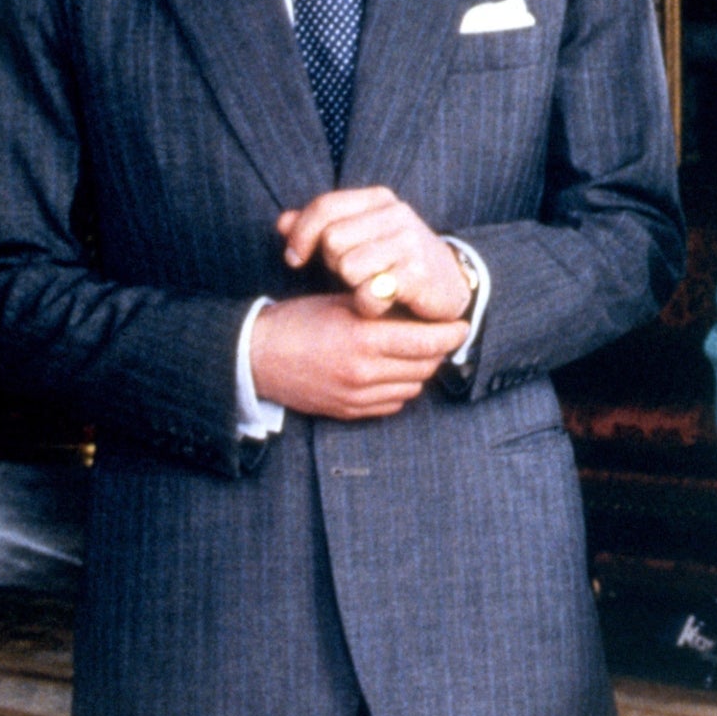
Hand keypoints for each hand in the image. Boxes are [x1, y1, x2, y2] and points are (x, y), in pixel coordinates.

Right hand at [250, 293, 468, 418]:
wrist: (255, 357)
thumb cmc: (298, 322)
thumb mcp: (341, 304)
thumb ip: (380, 310)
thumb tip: (419, 310)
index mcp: (364, 337)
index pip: (427, 341)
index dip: (451, 334)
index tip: (461, 326)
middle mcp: (364, 371)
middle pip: (425, 365)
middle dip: (438, 350)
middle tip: (441, 336)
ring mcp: (356, 395)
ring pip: (413, 386)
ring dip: (420, 369)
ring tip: (416, 352)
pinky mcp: (348, 411)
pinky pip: (392, 404)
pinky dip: (401, 388)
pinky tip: (393, 371)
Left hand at [279, 187, 472, 320]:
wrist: (448, 285)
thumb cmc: (393, 261)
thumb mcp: (356, 237)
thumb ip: (317, 227)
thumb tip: (281, 222)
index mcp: (379, 199)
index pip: (324, 207)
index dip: (300, 235)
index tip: (294, 259)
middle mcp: (397, 214)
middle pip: (332, 240)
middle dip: (332, 264)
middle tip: (352, 274)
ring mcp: (410, 242)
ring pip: (347, 266)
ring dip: (351, 286)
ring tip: (369, 287)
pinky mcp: (418, 273)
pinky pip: (368, 293)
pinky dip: (367, 306)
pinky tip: (381, 304)